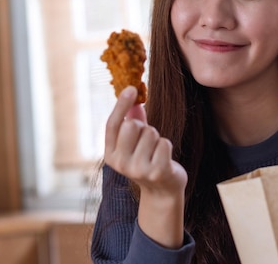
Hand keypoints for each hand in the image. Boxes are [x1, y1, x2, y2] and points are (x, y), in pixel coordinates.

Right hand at [104, 86, 187, 246]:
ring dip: (157, 138)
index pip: (112, 124)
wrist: (162, 190)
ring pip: (150, 132)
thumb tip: (133, 96)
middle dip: (144, 127)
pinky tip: (164, 158)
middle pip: (131, 125)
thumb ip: (131, 119)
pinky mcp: (156, 172)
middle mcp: (120, 163)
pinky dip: (166, 145)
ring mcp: (137, 169)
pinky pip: (164, 142)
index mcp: (110, 154)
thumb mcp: (135, 142)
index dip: (121, 104)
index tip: (131, 88)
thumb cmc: (147, 159)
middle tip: (147, 141)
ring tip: (155, 152)